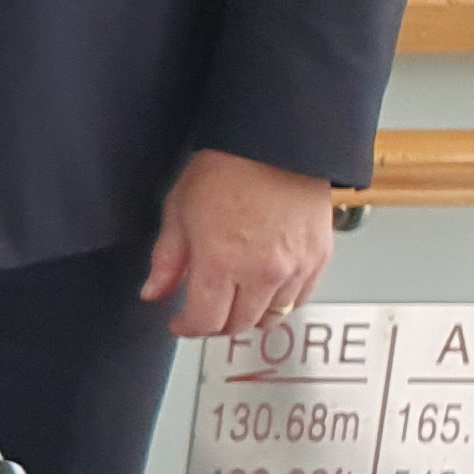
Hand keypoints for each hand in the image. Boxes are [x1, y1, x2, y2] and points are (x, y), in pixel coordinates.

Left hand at [141, 146, 338, 339]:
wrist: (276, 145)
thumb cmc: (225, 169)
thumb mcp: (179, 211)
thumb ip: (167, 260)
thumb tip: (154, 293)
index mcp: (221, 263)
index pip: (205, 321)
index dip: (188, 328)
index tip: (180, 323)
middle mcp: (262, 273)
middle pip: (238, 325)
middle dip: (216, 324)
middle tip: (205, 311)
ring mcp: (295, 269)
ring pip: (272, 318)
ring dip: (249, 315)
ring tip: (235, 299)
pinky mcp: (319, 259)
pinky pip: (300, 300)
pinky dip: (281, 302)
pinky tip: (266, 288)